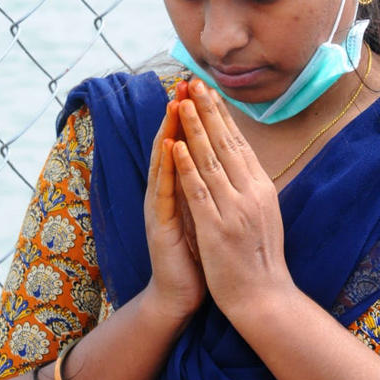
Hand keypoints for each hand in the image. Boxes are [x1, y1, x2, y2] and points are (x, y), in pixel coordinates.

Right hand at [142, 79, 206, 321]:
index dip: (194, 120)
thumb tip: (220, 167)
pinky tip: (170, 145)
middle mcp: (165, 194)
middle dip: (180, 114)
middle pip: (172, 146)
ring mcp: (158, 207)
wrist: (180, 296)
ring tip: (175, 103)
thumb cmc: (196, 259)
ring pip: (165, 162)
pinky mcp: (159, 224)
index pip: (187, 148)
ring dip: (169, 130)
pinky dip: (167, 165)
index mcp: (180, 191)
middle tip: (185, 83)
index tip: (202, 91)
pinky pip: (164, 189)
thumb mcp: (205, 217)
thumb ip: (205, 192)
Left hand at [171, 81, 294, 316]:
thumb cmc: (259, 260)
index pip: (239, 144)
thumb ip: (251, 189)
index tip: (209, 91)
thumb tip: (243, 163)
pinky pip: (199, 191)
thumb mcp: (261, 215)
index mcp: (262, 189)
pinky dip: (186, 166)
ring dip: (194, 128)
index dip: (222, 116)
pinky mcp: (217, 227)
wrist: (265, 299)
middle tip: (193, 82)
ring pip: (211, 160)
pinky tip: (176, 146)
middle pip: (226, 143)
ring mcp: (235, 209)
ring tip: (180, 102)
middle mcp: (252, 193)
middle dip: (207, 110)